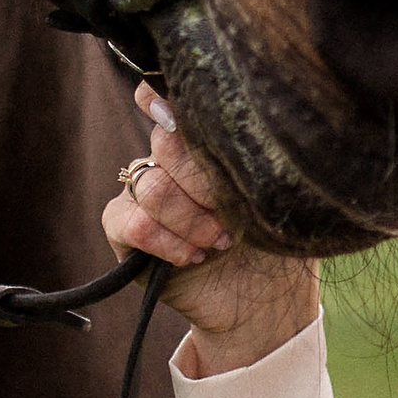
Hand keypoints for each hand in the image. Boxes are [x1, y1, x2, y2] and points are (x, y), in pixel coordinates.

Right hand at [102, 89, 318, 372]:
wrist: (261, 303)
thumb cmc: (273, 241)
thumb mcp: (274, 194)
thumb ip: (251, 158)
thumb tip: (250, 124)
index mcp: (199, 141)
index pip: (164, 95)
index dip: (159, 94)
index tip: (177, 113)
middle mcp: (165, 160)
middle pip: (166, 142)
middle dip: (205, 183)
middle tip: (232, 214)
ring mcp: (141, 191)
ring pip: (154, 186)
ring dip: (192, 219)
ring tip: (220, 242)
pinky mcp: (123, 228)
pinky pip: (134, 223)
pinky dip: (168, 242)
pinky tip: (193, 256)